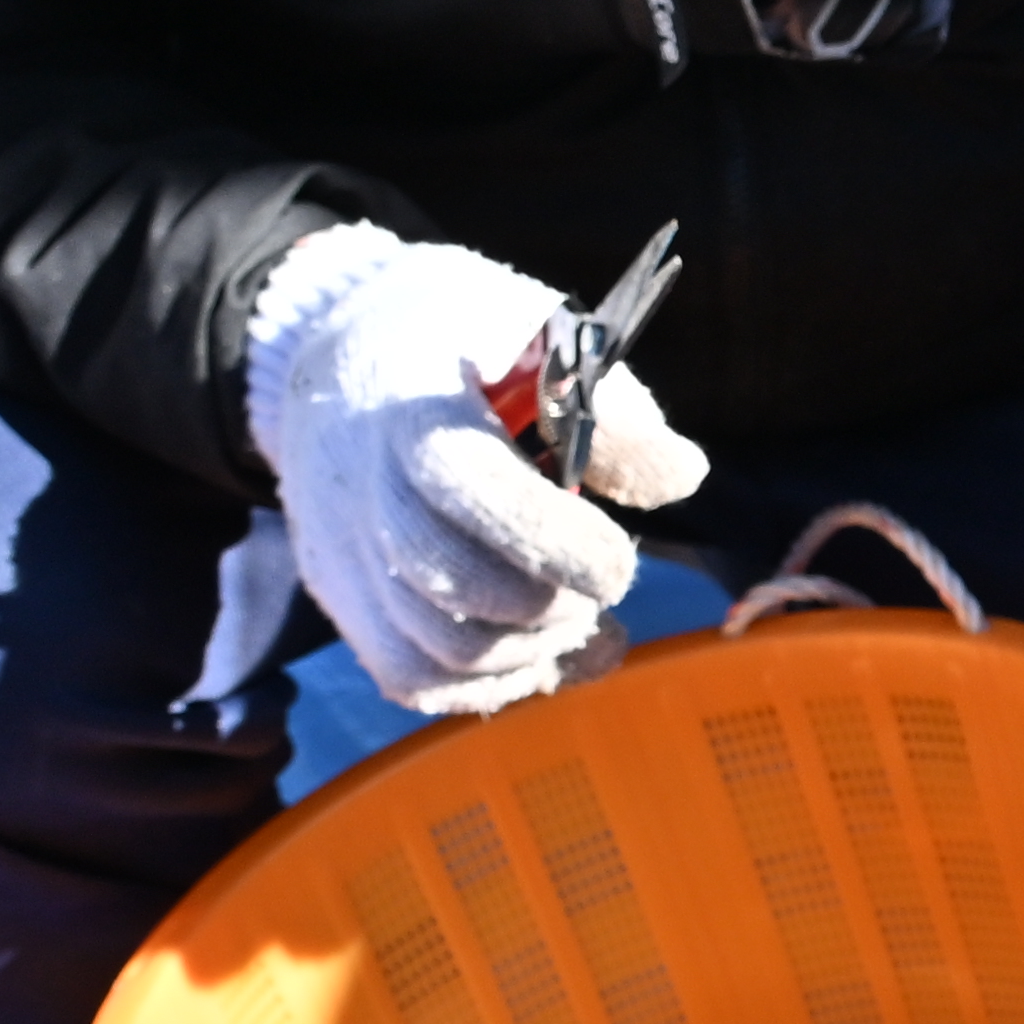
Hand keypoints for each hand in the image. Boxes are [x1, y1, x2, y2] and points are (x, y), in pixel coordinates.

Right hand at [240, 225, 705, 715]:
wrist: (344, 350)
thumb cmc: (470, 345)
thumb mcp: (547, 338)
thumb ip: (617, 412)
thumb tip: (681, 479)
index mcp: (414, 410)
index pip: (470, 491)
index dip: (556, 542)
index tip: (619, 562)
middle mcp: (362, 489)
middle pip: (455, 588)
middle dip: (555, 605)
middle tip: (600, 581)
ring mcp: (343, 551)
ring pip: (438, 652)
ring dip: (534, 651)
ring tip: (577, 612)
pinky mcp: (342, 596)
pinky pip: (413, 680)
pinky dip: (492, 685)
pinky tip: (542, 649)